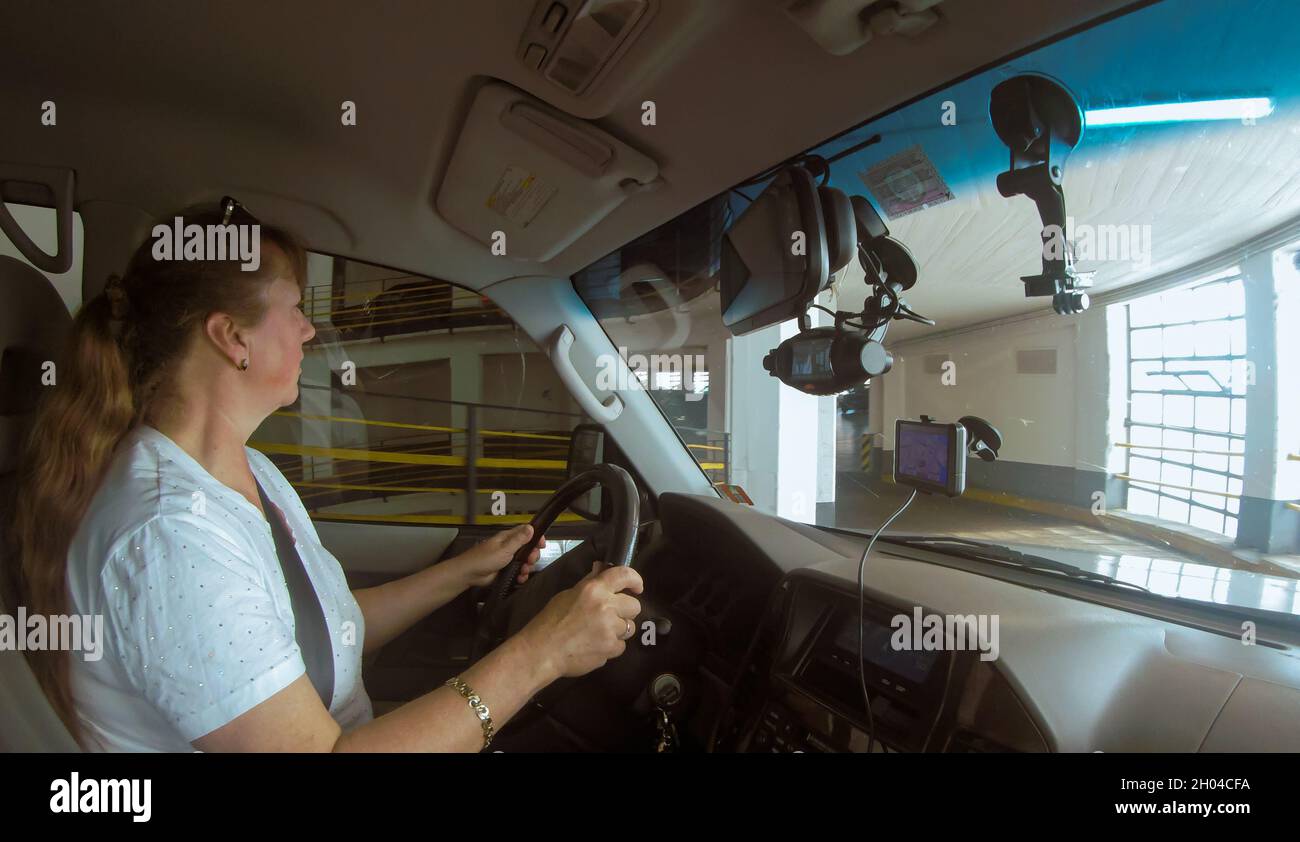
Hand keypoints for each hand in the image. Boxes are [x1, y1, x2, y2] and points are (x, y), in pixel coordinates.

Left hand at [449, 524, 545, 589]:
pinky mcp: (506, 570)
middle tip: (529, 560)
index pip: (526, 532)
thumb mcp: (504, 548)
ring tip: (523, 571)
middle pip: (528, 548)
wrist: (470, 574)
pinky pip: (519, 571)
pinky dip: (521, 575)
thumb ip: (519, 539)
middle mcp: (509, 547)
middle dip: (532, 555)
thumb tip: (531, 527)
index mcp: (508, 538)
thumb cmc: (484, 559)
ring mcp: (508, 559)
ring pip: (525, 561)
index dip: (536, 537)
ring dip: (527, 567)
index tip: (542, 544)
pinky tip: (520, 578)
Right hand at [521, 561, 643, 679]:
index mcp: (593, 589)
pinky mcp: (610, 648)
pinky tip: (595, 646)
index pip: (624, 575)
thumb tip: (601, 568)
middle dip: (625, 611)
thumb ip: (589, 583)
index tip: (637, 586)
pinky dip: (611, 647)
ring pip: (629, 628)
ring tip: (598, 633)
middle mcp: (605, 607)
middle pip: (634, 606)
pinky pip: (621, 646)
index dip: (635, 579)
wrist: (542, 651)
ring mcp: (610, 629)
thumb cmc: (550, 622)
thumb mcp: (568, 595)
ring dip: (618, 630)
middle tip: (609, 616)